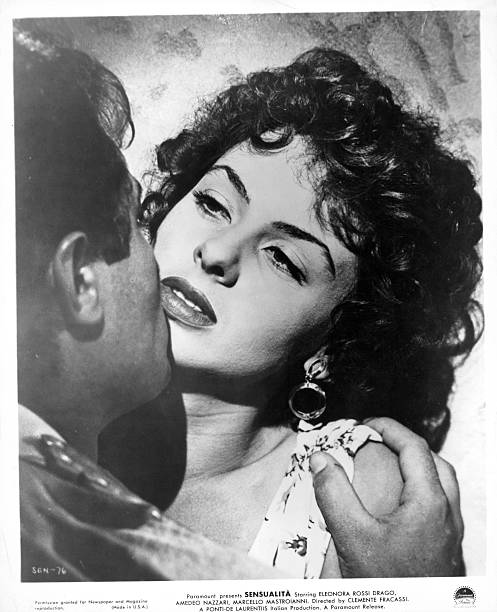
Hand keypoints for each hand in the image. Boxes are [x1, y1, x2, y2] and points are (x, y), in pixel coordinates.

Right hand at [311, 417, 463, 577]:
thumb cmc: (390, 587)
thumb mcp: (353, 537)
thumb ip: (334, 494)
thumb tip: (320, 459)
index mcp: (429, 503)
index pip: (414, 448)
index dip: (390, 429)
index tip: (368, 425)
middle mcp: (448, 515)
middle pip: (436, 462)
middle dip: (407, 444)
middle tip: (381, 441)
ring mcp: (451, 534)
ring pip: (444, 484)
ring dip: (419, 467)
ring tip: (391, 469)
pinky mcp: (447, 550)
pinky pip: (442, 506)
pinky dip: (423, 490)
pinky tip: (400, 507)